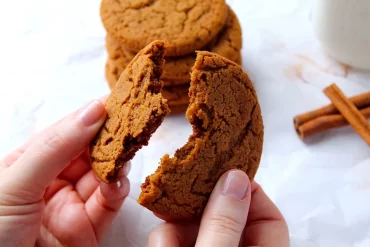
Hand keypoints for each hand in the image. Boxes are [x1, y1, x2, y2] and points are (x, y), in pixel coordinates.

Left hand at [0, 99, 129, 246]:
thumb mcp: (15, 182)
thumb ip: (56, 147)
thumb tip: (93, 110)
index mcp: (28, 164)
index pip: (65, 132)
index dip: (89, 116)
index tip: (115, 100)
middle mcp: (51, 181)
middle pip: (88, 152)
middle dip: (110, 137)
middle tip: (131, 122)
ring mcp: (71, 205)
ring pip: (103, 174)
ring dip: (117, 162)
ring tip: (127, 150)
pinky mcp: (88, 228)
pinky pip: (109, 203)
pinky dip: (118, 189)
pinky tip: (118, 181)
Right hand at [147, 170, 288, 246]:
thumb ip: (224, 224)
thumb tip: (236, 177)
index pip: (269, 219)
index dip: (248, 192)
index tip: (222, 173)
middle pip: (224, 217)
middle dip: (197, 207)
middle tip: (177, 189)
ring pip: (194, 228)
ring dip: (173, 229)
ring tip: (163, 235)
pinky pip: (174, 240)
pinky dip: (164, 242)